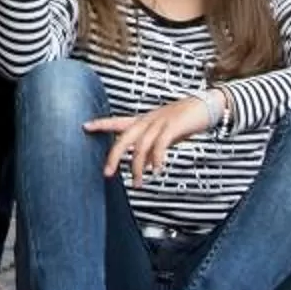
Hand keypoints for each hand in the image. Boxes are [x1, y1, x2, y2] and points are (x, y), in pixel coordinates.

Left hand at [86, 93, 216, 179]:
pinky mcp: (173, 126)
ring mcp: (160, 122)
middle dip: (114, 156)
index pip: (117, 122)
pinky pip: (160, 144)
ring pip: (141, 146)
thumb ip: (152, 147)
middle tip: (107, 174)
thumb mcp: (164, 134)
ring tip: (137, 184)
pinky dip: (157, 159)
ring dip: (137, 167)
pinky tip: (157, 171)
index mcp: (143, 120)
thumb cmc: (184, 120)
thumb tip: (145, 164)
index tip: (84, 126)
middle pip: (124, 138)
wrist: (206, 105)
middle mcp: (148, 120)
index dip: (101, 124)